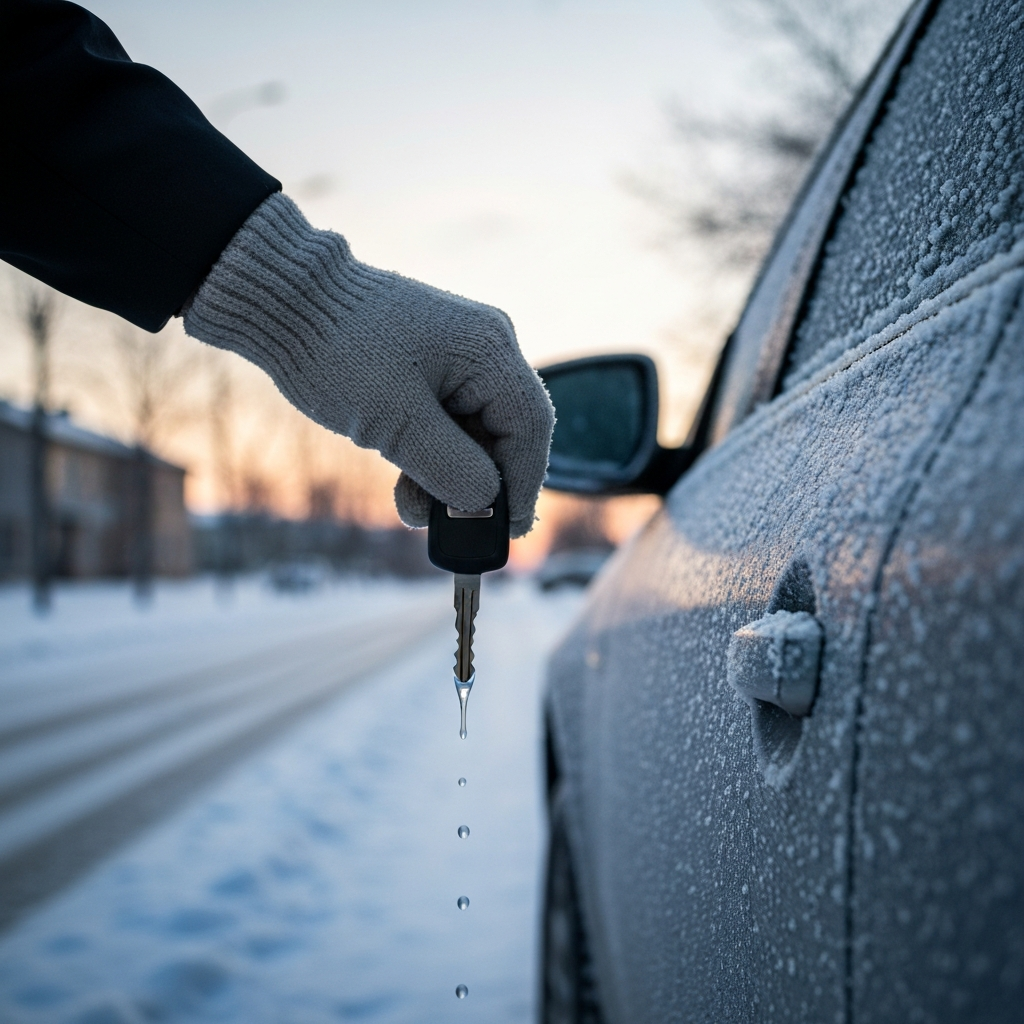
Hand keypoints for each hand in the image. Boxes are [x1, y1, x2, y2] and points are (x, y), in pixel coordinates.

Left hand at [183, 194, 553, 536]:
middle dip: (477, 483)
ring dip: (447, 474)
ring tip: (410, 504)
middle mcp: (484, 347)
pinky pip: (447, 420)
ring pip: (473, 432)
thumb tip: (488, 502)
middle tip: (452, 527)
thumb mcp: (396, 421)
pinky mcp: (429, 366)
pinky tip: (403, 479)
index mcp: (489, 349)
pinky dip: (429, 454)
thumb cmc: (336, 351)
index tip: (509, 529)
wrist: (282, 302)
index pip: (530, 426)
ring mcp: (457, 356)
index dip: (524, 482)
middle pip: (505, 431)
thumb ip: (450, 467)